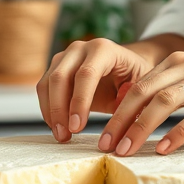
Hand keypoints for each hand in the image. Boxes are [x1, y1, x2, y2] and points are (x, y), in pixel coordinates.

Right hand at [36, 39, 154, 142]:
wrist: (124, 67)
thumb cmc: (134, 79)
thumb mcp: (140, 88)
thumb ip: (132, 102)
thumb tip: (122, 123)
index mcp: (104, 49)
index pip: (87, 74)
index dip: (80, 102)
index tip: (78, 127)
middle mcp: (81, 48)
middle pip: (61, 77)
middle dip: (60, 109)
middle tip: (65, 135)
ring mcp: (65, 56)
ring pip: (47, 83)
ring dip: (51, 112)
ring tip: (61, 135)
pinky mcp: (55, 67)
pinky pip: (43, 88)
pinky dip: (47, 109)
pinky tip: (57, 126)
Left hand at [99, 44, 183, 155]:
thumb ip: (173, 88)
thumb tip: (142, 114)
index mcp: (176, 62)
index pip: (137, 86)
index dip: (116, 111)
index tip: (101, 135)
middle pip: (143, 93)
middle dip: (120, 121)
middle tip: (105, 146)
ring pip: (165, 103)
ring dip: (141, 128)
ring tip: (127, 151)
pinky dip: (178, 133)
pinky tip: (164, 149)